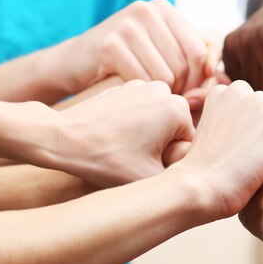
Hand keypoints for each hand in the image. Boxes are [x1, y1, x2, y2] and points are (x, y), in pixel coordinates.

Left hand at [51, 80, 194, 186]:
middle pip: (174, 130)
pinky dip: (131, 126)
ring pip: (157, 121)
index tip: (144, 164)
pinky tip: (112, 136)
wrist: (62, 139)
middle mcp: (164, 90)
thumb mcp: (152, 178)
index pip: (188, 144)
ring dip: (146, 136)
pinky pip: (139, 112)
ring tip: (122, 147)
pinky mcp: (124, 87)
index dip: (169, 161)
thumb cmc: (106, 160)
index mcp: (178, 108)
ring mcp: (142, 85)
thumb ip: (185, 176)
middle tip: (132, 157)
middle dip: (160, 147)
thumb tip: (200, 176)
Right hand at [56, 0, 214, 94]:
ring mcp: (127, 25)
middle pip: (186, 64)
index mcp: (164, 9)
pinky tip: (133, 98)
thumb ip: (195, 62)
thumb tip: (221, 81)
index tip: (191, 97)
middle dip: (182, 91)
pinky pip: (144, 81)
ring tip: (151, 101)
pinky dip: (143, 96)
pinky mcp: (109, 45)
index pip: (201, 50)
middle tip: (170, 105)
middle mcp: (147, 11)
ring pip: (167, 76)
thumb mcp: (161, 54)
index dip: (201, 80)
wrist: (73, 64)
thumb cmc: (126, 65)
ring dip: (162, 97)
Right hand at [176, 81, 262, 220]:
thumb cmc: (205, 170)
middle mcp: (242, 90)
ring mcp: (261, 105)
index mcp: (223, 91)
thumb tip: (253, 126)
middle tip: (245, 159)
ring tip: (255, 164)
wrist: (201, 187)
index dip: (249, 134)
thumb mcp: (212, 132)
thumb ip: (231, 120)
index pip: (254, 109)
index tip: (234, 150)